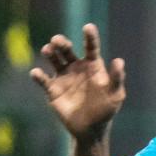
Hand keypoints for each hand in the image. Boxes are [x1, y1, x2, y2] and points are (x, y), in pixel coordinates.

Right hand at [30, 24, 125, 141]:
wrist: (90, 129)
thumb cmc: (106, 110)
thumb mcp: (115, 95)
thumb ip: (116, 79)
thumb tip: (119, 61)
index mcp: (92, 65)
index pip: (91, 47)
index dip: (89, 37)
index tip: (88, 27)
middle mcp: (75, 67)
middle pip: (66, 49)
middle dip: (61, 43)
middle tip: (57, 40)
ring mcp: (63, 77)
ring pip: (53, 60)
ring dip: (49, 53)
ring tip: (47, 50)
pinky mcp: (52, 90)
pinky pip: (43, 80)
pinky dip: (38, 76)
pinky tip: (36, 73)